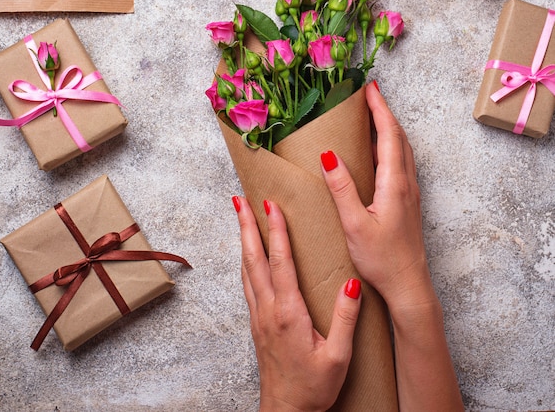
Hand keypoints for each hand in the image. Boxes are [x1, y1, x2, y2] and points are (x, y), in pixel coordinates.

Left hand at [233, 196, 361, 411]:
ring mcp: (259, 314)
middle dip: (247, 225)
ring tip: (240, 216)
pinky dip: (246, 259)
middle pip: (254, 258)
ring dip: (243, 239)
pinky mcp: (257, 321)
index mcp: (289, 312)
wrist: (286, 411)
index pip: (280, 262)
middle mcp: (269, 308)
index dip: (276, 231)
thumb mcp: (338, 356)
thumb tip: (352, 284)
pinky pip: (247, 281)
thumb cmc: (313, 387)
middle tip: (239, 199)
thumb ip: (345, 319)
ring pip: (247, 268)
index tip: (271, 205)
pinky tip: (247, 253)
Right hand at [320, 81, 434, 315]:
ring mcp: (410, 192)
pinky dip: (392, 144)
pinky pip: (402, 162)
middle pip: (399, 137)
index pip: (389, 135)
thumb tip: (329, 155)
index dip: (379, 109)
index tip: (370, 88)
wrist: (408, 286)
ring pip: (403, 149)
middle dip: (384, 112)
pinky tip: (382, 151)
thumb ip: (342, 188)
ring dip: (390, 127)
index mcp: (394, 183)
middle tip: (369, 94)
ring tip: (375, 115)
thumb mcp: (355, 224)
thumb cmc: (382, 259)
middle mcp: (407, 183)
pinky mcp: (408, 201)